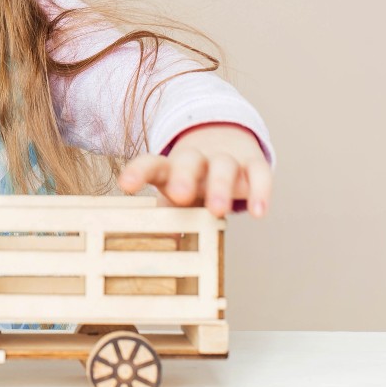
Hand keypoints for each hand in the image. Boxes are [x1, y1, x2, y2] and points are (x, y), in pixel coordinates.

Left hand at [117, 124, 271, 218]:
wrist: (226, 145)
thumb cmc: (192, 181)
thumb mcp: (175, 195)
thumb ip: (168, 214)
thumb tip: (162, 241)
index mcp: (171, 167)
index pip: (151, 164)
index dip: (138, 173)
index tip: (125, 186)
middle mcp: (197, 160)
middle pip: (188, 160)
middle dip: (184, 177)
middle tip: (180, 196)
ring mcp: (225, 159)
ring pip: (223, 166)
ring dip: (220, 186)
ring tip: (218, 211)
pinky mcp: (252, 163)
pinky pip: (259, 172)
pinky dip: (260, 190)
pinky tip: (258, 212)